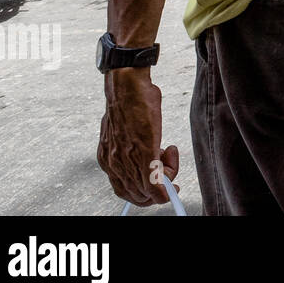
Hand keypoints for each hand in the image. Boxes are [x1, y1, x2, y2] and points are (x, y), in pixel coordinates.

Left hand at [98, 68, 179, 206]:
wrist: (127, 86)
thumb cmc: (130, 101)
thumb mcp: (124, 128)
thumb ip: (130, 143)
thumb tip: (146, 148)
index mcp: (108, 158)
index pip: (125, 190)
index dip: (145, 190)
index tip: (159, 178)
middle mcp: (114, 165)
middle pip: (137, 195)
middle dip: (158, 187)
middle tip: (170, 171)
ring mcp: (127, 162)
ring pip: (149, 192)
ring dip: (167, 178)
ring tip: (170, 155)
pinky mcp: (143, 155)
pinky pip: (155, 186)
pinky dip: (167, 190)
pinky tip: (175, 186)